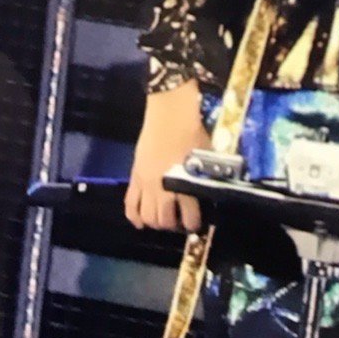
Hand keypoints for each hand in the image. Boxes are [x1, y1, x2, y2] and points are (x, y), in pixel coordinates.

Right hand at [125, 79, 207, 232]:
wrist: (170, 112)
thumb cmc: (192, 131)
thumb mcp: (206, 157)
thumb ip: (205, 178)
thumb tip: (209, 191)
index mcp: (186, 183)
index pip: (189, 217)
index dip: (193, 224)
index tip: (196, 223)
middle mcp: (164, 188)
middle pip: (164, 221)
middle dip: (173, 225)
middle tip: (178, 220)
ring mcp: (146, 183)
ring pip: (147, 217)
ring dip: (156, 222)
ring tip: (163, 218)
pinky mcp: (134, 176)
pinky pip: (129, 205)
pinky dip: (134, 217)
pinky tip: (140, 222)